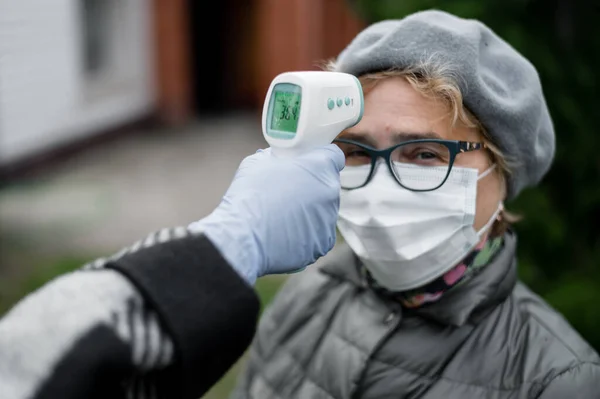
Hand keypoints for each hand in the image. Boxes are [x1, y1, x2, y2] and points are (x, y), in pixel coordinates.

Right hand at [189, 145, 344, 283]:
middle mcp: (330, 192)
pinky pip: (318, 233)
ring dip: (308, 211)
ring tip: (282, 216)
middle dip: (311, 186)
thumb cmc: (250, 197)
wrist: (243, 236)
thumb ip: (275, 157)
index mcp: (320, 167)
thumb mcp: (257, 163)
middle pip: (326, 185)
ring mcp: (329, 219)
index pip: (333, 156)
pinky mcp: (323, 242)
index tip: (308, 165)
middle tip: (288, 191)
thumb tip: (274, 158)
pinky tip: (285, 232)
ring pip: (322, 210)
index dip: (319, 159)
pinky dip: (305, 233)